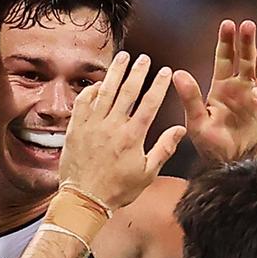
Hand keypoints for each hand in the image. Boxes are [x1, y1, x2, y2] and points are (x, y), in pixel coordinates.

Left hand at [60, 52, 185, 210]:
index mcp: (133, 136)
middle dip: (138, 72)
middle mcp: (113, 126)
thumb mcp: (147, 173)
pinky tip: (98, 84)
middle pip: (127, 91)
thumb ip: (164, 148)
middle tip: (144, 59)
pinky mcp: (76, 128)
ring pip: (105, 91)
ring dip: (115, 72)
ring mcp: (92, 125)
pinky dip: (91, 90)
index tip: (164, 71)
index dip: (158, 84)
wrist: (85, 199)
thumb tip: (180, 129)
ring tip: (122, 58)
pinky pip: (83, 102)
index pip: (150, 103)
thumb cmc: (117, 189)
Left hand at [173, 19, 256, 161]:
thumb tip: (177, 73)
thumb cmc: (212, 149)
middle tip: (246, 24)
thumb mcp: (197, 123)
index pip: (223, 60)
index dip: (226, 42)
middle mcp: (240, 90)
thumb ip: (189, 98)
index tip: (227, 24)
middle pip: (244, 59)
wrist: (235, 170)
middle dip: (245, 42)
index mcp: (221, 90)